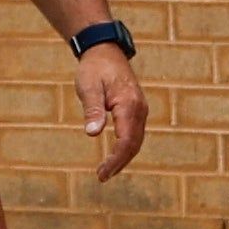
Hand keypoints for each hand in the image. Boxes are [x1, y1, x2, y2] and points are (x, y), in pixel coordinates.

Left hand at [73, 42, 146, 180]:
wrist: (105, 51)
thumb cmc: (94, 69)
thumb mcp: (88, 88)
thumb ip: (92, 110)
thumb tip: (93, 133)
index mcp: (129, 106)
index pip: (126, 141)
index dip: (115, 160)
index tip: (102, 173)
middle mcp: (140, 110)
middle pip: (134, 144)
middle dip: (119, 163)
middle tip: (101, 177)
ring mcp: (140, 110)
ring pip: (136, 141)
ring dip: (123, 157)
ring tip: (106, 171)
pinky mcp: (136, 110)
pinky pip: (135, 133)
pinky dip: (126, 147)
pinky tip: (115, 155)